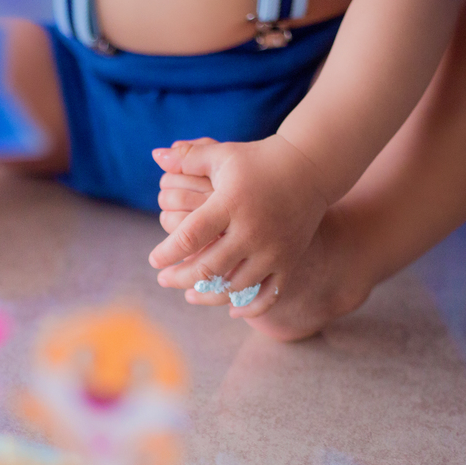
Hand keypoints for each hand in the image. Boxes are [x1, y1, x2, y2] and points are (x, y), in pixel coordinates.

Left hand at [149, 135, 330, 318]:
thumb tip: (156, 156)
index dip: (167, 252)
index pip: (190, 235)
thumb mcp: (222, 155)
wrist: (311, 168)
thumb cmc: (257, 161)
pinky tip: (231, 309)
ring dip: (208, 295)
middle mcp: (252, 230)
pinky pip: (268, 296)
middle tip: (164, 279)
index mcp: (231, 204)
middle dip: (180, 278)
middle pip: (208, 267)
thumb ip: (187, 158)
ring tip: (190, 293)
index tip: (154, 260)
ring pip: (235, 287)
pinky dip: (249, 308)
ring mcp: (273, 250)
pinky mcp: (289, 261)